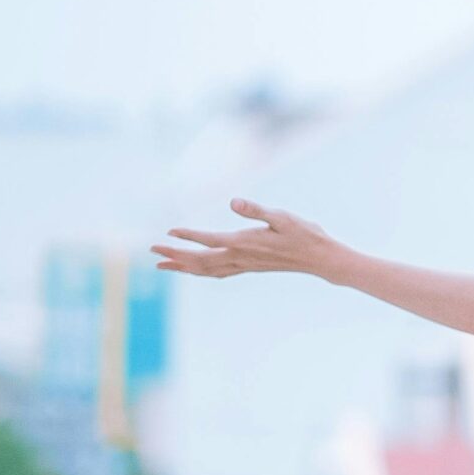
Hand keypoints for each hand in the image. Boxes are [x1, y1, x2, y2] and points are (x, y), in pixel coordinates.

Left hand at [153, 199, 348, 279]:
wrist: (321, 258)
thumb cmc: (304, 234)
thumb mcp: (282, 216)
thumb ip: (256, 210)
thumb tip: (234, 201)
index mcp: (245, 243)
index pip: (209, 241)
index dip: (188, 236)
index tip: (170, 231)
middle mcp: (241, 257)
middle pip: (200, 260)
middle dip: (175, 255)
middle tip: (152, 251)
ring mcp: (245, 265)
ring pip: (206, 270)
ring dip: (182, 267)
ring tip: (162, 265)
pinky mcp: (250, 267)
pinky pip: (218, 273)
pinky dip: (201, 272)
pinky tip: (195, 270)